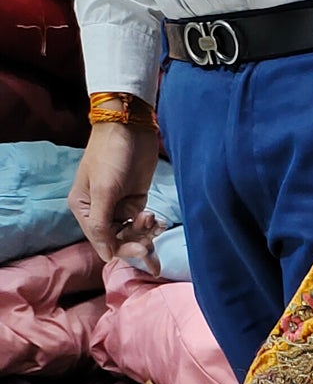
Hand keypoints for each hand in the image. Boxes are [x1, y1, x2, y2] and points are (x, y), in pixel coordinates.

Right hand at [69, 116, 162, 267]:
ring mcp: (118, 207)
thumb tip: (105, 255)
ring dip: (144, 233)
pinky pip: (141, 224)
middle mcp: (99, 211)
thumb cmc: (112, 155)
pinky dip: (150, 226)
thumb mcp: (104, 191)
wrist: (130, 128)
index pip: (101, 240)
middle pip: (117, 240)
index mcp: (84, 209)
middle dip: (135, 242)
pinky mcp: (135, 201)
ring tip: (153, 220)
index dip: (121, 247)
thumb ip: (102, 224)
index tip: (142, 247)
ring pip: (131, 234)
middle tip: (150, 242)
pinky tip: (156, 221)